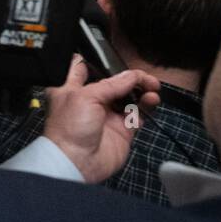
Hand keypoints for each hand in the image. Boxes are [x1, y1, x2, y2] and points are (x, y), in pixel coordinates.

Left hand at [41, 55, 160, 183]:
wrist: (77, 162)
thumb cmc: (69, 129)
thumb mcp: (86, 96)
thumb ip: (111, 84)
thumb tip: (131, 76)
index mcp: (71, 88)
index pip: (85, 67)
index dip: (100, 61)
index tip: (116, 59)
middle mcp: (89, 100)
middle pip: (114, 82)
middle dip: (130, 77)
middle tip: (144, 77)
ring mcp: (107, 114)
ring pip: (129, 96)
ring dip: (142, 90)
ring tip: (152, 88)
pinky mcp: (121, 128)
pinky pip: (138, 113)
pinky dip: (147, 106)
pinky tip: (151, 101)